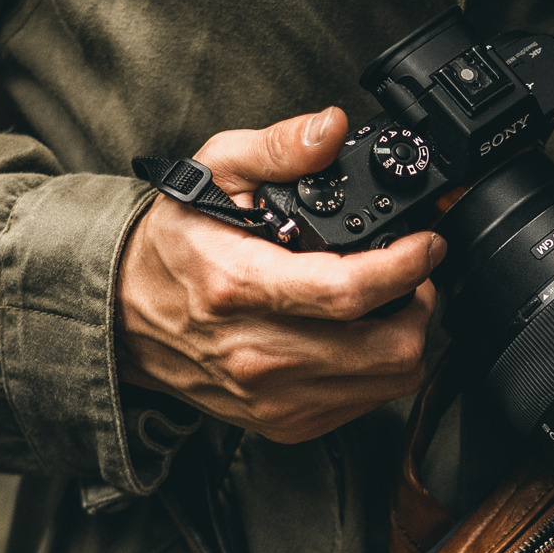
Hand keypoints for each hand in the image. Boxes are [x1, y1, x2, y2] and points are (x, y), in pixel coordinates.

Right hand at [117, 108, 443, 443]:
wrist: (125, 316)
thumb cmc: (174, 244)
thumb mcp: (213, 172)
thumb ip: (277, 148)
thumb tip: (331, 129)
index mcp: (239, 287)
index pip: (346, 292)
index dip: (406, 268)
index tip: (428, 245)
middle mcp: (257, 352)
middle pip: (386, 347)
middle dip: (418, 303)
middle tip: (412, 274)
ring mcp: (274, 397)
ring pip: (389, 380)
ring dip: (406, 337)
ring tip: (389, 303)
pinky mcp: (285, 423)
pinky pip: (368, 403)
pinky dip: (379, 369)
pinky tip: (359, 336)